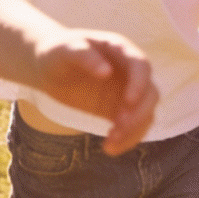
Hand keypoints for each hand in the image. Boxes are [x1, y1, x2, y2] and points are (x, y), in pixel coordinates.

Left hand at [30, 30, 158, 154]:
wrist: (49, 68)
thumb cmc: (57, 52)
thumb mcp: (64, 50)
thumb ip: (84, 56)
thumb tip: (106, 72)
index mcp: (120, 49)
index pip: (140, 65)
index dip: (139, 84)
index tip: (129, 102)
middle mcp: (129, 71)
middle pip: (149, 93)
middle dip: (138, 113)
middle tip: (118, 128)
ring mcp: (127, 92)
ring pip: (145, 113)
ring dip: (134, 131)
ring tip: (110, 145)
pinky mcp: (119, 110)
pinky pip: (133, 127)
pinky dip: (127, 139)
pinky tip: (110, 147)